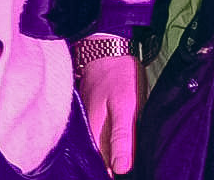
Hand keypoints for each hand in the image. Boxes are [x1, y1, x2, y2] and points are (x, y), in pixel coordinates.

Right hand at [78, 50, 143, 174]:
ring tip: (125, 156)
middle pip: (97, 156)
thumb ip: (122, 137)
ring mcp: (88, 119)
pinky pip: (99, 133)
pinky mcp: (93, 112)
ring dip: (109, 153)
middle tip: (127, 167)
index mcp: (91, 132)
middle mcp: (86, 129)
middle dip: (110, 164)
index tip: (124, 174)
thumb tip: (121, 170)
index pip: (99, 165)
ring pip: (98, 145)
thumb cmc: (119, 76)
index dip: (111, 172)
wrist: (109, 46)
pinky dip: (107, 140)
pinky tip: (119, 141)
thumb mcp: (126, 106)